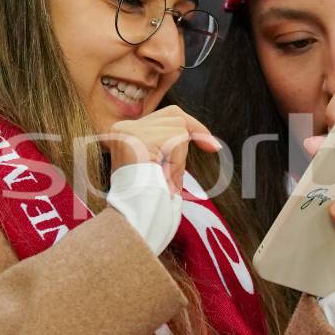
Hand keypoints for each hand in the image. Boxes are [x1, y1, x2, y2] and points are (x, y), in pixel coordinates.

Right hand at [106, 106, 220, 192]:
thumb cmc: (147, 199)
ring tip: (165, 179)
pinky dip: (177, 161)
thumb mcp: (160, 165)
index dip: (193, 126)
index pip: (167, 115)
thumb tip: (203, 136)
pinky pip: (175, 139)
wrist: (133, 220)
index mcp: (124, 132)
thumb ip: (171, 146)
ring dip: (179, 158)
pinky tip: (164, 176)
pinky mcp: (138, 139)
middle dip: (188, 143)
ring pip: (178, 128)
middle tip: (189, 168)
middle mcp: (122, 128)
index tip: (212, 145)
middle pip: (175, 116)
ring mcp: (128, 132)